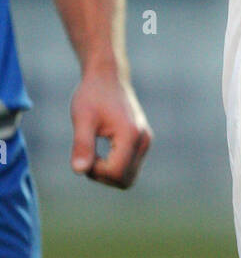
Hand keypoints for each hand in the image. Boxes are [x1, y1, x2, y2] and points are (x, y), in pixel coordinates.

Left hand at [70, 70, 152, 187]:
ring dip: (107, 173)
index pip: (115, 173)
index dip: (94, 171)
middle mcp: (143, 140)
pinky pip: (129, 168)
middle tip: (87, 155)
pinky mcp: (142, 142)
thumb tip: (79, 171)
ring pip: (128, 178)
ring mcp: (145, 141)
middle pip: (124, 181)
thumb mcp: (82, 118)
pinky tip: (102, 151)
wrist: (108, 76)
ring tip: (94, 153)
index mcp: (131, 134)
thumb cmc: (92, 94)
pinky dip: (113, 167)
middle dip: (102, 176)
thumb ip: (82, 145)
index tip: (83, 153)